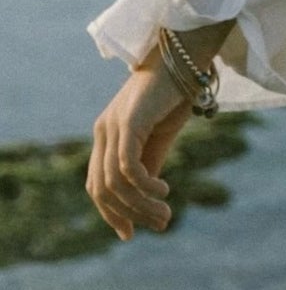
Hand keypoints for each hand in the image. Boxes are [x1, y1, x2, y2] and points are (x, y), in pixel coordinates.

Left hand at [86, 51, 190, 240]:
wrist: (184, 56)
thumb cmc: (174, 94)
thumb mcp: (160, 136)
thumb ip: (149, 164)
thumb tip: (145, 200)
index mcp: (106, 135)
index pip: (97, 185)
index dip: (111, 213)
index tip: (130, 233)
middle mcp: (103, 131)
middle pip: (102, 188)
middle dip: (128, 214)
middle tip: (161, 224)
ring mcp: (113, 125)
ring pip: (115, 182)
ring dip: (141, 205)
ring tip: (166, 213)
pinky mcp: (129, 121)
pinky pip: (128, 166)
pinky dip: (144, 185)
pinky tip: (163, 190)